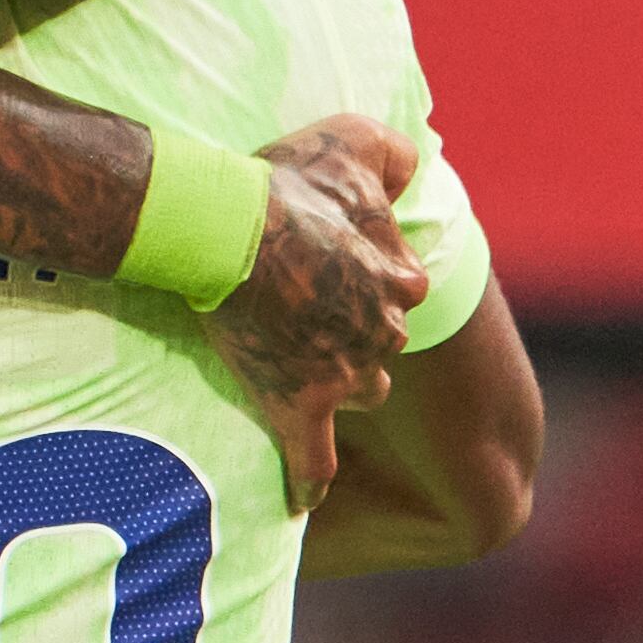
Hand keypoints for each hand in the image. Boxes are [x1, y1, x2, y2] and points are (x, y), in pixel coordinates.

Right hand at [203, 116, 428, 512]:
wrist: (226, 228)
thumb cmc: (284, 183)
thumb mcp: (356, 142)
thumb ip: (396, 153)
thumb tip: (416, 165)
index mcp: (397, 280)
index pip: (400, 292)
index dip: (366, 282)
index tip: (331, 271)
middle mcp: (382, 334)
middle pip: (382, 349)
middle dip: (355, 338)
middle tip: (308, 317)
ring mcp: (343, 376)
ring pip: (360, 396)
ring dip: (339, 389)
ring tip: (298, 373)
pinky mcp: (299, 407)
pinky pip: (314, 462)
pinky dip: (311, 483)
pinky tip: (305, 500)